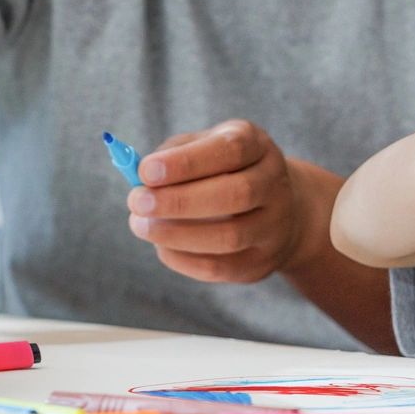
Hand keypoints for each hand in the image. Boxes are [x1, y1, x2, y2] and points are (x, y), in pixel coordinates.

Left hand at [127, 120, 321, 283]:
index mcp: (257, 146)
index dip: (186, 162)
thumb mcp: (204, 147)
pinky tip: (161, 246)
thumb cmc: (223, 171)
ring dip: (176, 234)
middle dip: (179, 201)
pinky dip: (182, 259)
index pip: (230, 150)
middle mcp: (274, 184)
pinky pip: (220, 268)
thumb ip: (172, 155)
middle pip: (235, 194)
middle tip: (136, 202)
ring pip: (229, 236)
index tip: (145, 171)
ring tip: (141, 225)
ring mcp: (274, 226)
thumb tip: (139, 177)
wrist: (278, 209)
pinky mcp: (262, 262)